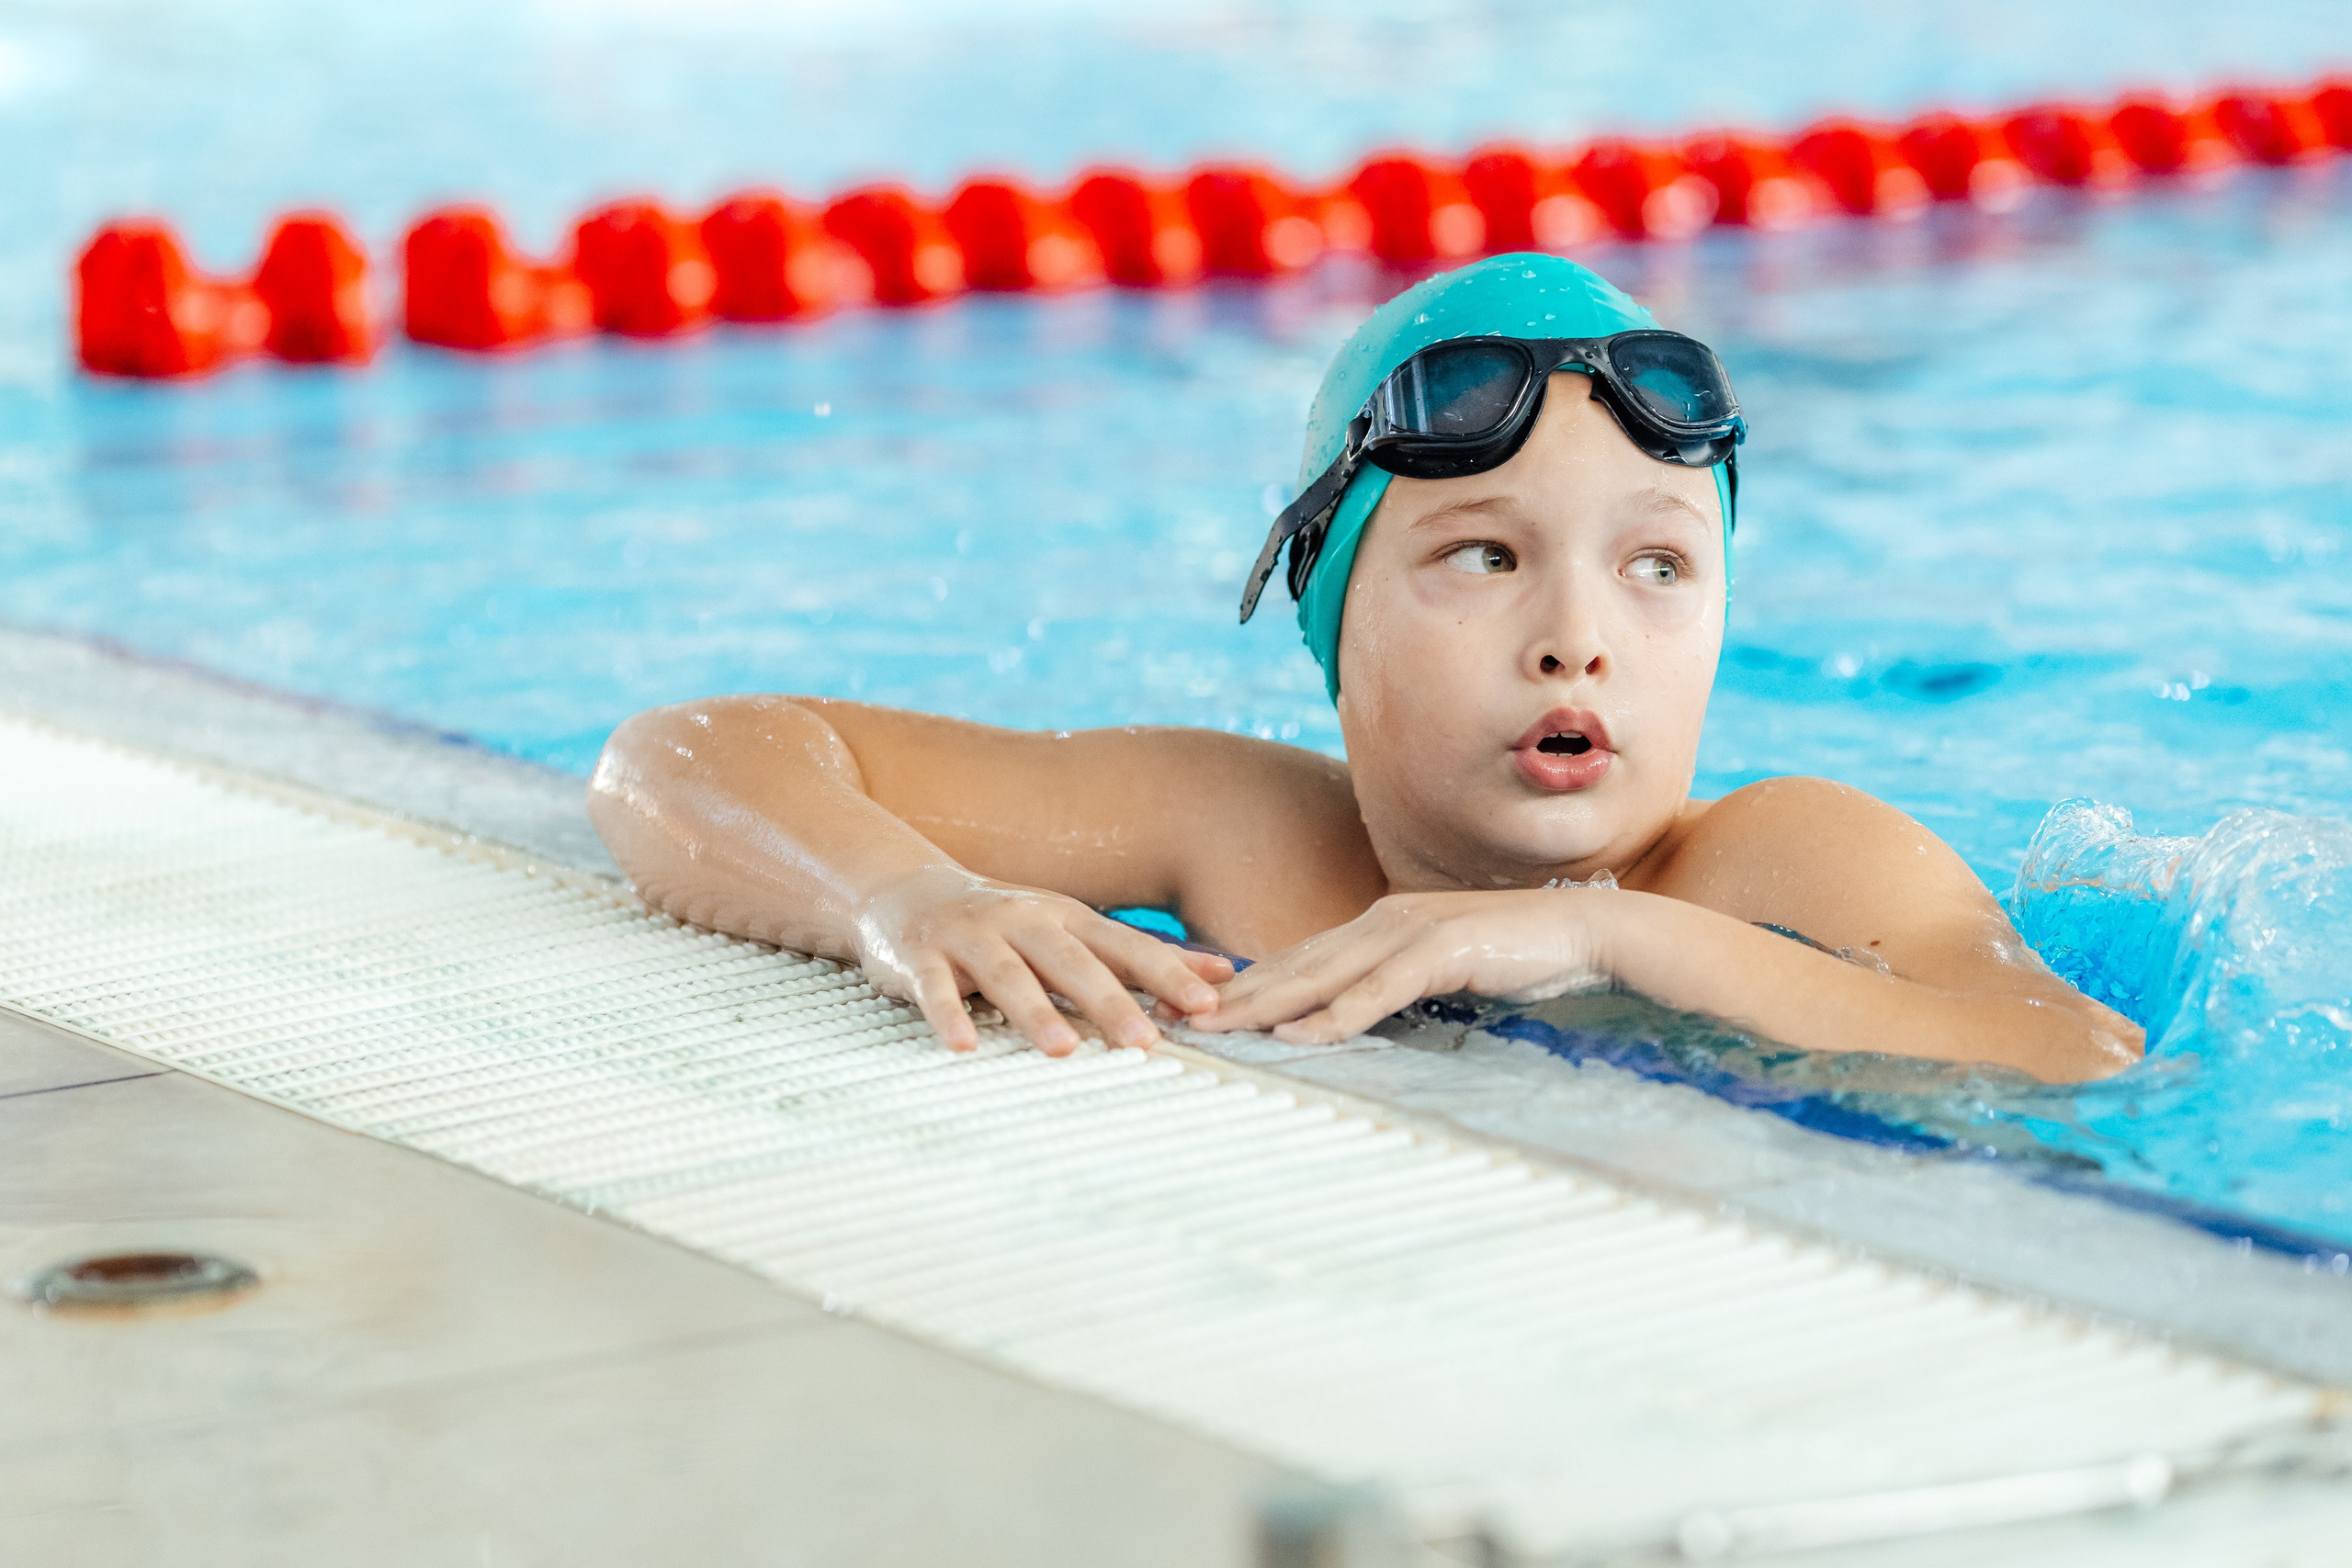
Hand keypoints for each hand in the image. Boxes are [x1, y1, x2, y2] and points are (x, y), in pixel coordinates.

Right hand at [850, 864, 1230, 1055]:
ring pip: (1008, 974)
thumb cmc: (1003, 923)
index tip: (1207, 1005)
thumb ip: (1142, 955)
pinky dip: (949, 1016)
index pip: (1123, 947)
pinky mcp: (920, 957)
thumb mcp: (1073, 929)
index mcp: (1064, 917)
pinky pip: (935, 989)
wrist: (904, 891)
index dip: (1166, 973)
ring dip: (1036, 1011)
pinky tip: (964, 1047)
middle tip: (1145, 1041)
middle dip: (1110, 1000)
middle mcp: (1022, 920)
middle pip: (1072, 961)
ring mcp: (970, 936)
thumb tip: (1224, 973)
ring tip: (1064, 1048)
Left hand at [1189, 889, 1613, 1043]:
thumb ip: (1397, 982)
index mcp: (1381, 923)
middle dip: (1235, 994)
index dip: (1247, 983)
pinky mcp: (1442, 952)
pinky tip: (1298, 1037)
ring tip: (1217, 1029)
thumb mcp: (1442, 969)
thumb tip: (1355, 1011)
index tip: (1199, 1007)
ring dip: (1265, 1005)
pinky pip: (1378, 991)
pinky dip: (1335, 1015)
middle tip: (1180, 1019)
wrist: (1586, 933)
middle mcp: (1385, 920)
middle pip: (1295, 963)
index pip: (1300, 958)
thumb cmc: (1517, 956)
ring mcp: (1412, 932)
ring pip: (1323, 975)